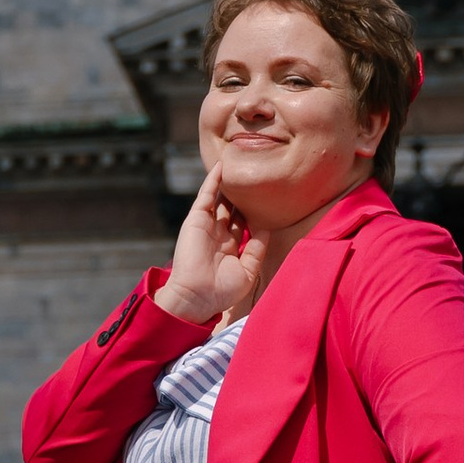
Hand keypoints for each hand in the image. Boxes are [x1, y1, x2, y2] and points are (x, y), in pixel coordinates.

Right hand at [157, 162, 266, 325]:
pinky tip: (222, 167)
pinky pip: (206, 196)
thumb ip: (257, 250)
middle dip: (242, 198)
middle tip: (255, 181)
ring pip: (219, 200)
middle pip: (231, 210)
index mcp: (229, 248)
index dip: (252, 214)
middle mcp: (217, 235)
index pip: (242, 225)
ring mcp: (206, 226)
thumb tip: (267, 229)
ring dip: (229, 187)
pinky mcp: (196, 219)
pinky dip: (213, 181)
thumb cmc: (222, 291)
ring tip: (240, 168)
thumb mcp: (247, 271)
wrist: (197, 295)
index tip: (266, 201)